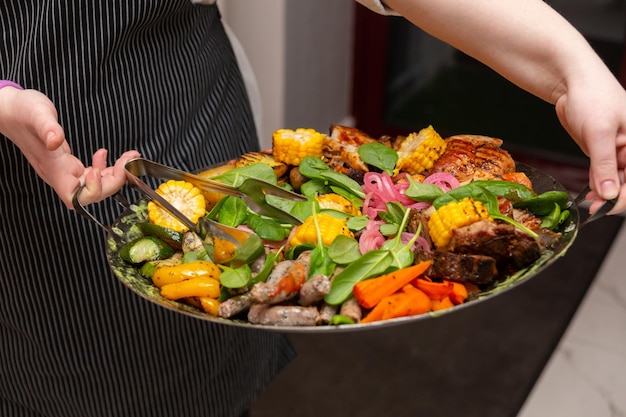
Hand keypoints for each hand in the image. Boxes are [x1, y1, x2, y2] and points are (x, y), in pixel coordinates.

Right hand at [0, 87, 139, 207]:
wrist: (10, 110)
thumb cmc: (21, 112)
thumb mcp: (37, 114)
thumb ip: (47, 127)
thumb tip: (56, 140)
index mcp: (52, 168)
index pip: (74, 197)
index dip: (92, 190)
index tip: (99, 168)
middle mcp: (59, 175)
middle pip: (91, 195)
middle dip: (114, 182)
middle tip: (127, 162)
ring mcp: (64, 171)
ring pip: (95, 187)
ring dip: (115, 176)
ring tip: (127, 158)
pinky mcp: (68, 165)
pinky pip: (92, 176)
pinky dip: (106, 169)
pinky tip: (107, 155)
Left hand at [554, 72, 625, 213]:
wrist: (572, 85)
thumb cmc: (592, 97)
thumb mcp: (599, 132)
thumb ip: (604, 164)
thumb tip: (609, 193)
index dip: (624, 197)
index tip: (607, 207)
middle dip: (612, 198)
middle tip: (594, 208)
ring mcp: (618, 153)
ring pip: (614, 183)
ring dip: (602, 195)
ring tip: (588, 202)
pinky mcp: (602, 154)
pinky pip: (602, 176)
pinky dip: (595, 186)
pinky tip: (587, 194)